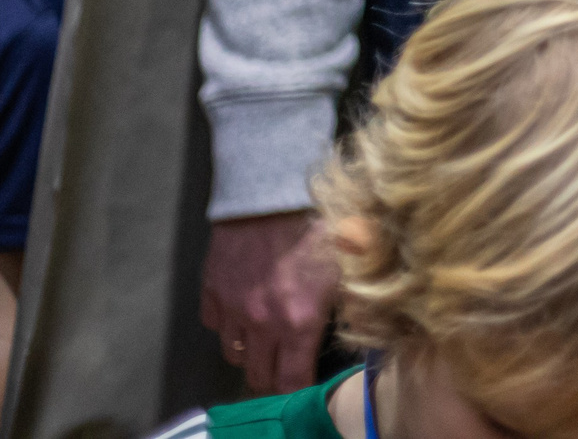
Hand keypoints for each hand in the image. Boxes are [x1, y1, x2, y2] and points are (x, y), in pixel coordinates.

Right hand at [201, 210, 337, 393]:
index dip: (298, 386)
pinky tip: (244, 307)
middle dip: (272, 374)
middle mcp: (261, 324)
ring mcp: (233, 309)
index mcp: (298, 322)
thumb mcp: (349, 265)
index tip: (306, 379)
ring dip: (250, 349)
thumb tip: (365, 326)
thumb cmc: (320, 224)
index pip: (291, 382)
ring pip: (233, 353)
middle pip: (257, 375)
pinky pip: (214, 324)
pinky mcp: (211, 290)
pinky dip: (228, 322)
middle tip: (286, 361)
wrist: (273, 192)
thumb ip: (354, 304)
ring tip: (266, 335)